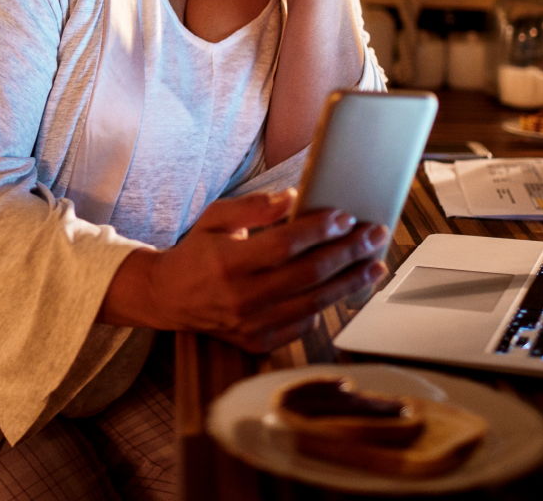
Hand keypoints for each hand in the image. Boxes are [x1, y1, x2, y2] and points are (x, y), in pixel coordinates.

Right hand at [105, 189, 388, 352]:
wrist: (167, 297)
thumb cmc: (197, 251)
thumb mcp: (216, 218)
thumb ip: (254, 207)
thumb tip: (293, 198)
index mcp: (229, 264)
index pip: (284, 246)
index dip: (318, 231)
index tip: (345, 217)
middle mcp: (241, 299)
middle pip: (308, 276)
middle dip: (347, 253)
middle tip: (374, 235)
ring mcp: (250, 326)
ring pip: (313, 304)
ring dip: (349, 283)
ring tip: (375, 264)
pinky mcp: (257, 343)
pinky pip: (302, 326)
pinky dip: (326, 306)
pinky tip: (345, 288)